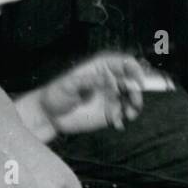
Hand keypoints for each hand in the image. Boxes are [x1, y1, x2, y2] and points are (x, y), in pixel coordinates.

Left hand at [36, 53, 168, 135]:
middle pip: (132, 81)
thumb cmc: (56, 94)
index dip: (135, 70)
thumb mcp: (69, 84)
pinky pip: (123, 114)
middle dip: (137, 91)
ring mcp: (110, 97)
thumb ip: (89, 80)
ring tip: (129, 115)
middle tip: (134, 102)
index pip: (124, 63)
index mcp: (101, 68)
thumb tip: (108, 78)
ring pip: (131, 98)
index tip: (138, 82)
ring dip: (135, 106)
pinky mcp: (109, 112)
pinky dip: (124, 118)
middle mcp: (109, 81)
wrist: (49, 115)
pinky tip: (117, 124)